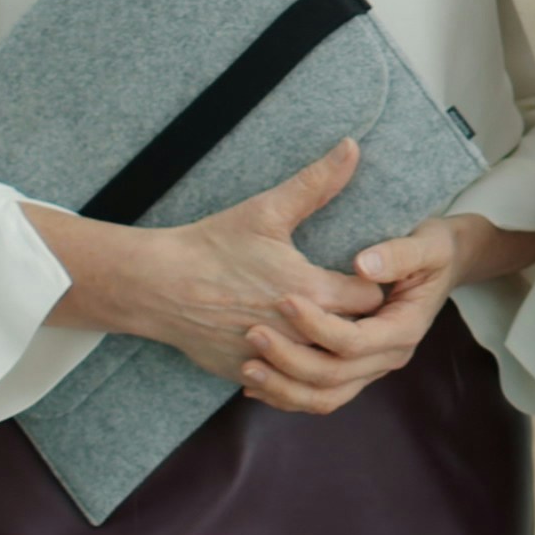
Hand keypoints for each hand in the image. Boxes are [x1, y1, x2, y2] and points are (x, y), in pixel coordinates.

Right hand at [29, 140, 388, 392]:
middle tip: (367, 304)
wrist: (155, 286)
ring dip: (335, 352)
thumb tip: (352, 146)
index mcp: (310, 290)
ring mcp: (272, 359)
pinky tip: (306, 353)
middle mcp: (297, 332)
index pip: (373, 298)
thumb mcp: (267, 211)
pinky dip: (300, 374)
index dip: (378, 285)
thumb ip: (316, 182)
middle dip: (364, 322)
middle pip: (356, 338)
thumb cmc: (212, 245)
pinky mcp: (247, 376)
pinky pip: (288, 388)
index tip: (375, 274)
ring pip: (325, 370)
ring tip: (342, 331)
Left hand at [238, 213, 534, 415]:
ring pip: (324, 397)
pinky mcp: (356, 371)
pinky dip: (287, 395)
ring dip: (284, 387)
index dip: (317, 326)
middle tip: (253, 333)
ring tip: (247, 367)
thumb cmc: (433, 248)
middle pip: (334, 375)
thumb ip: (398, 254)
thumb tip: (363, 266)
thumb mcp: (427, 243)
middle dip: (290, 359)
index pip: (354, 342)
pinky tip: (255, 384)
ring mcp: (373, 369)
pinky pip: (320, 396)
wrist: (445, 264)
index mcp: (404, 329)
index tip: (284, 300)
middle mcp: (389, 357)